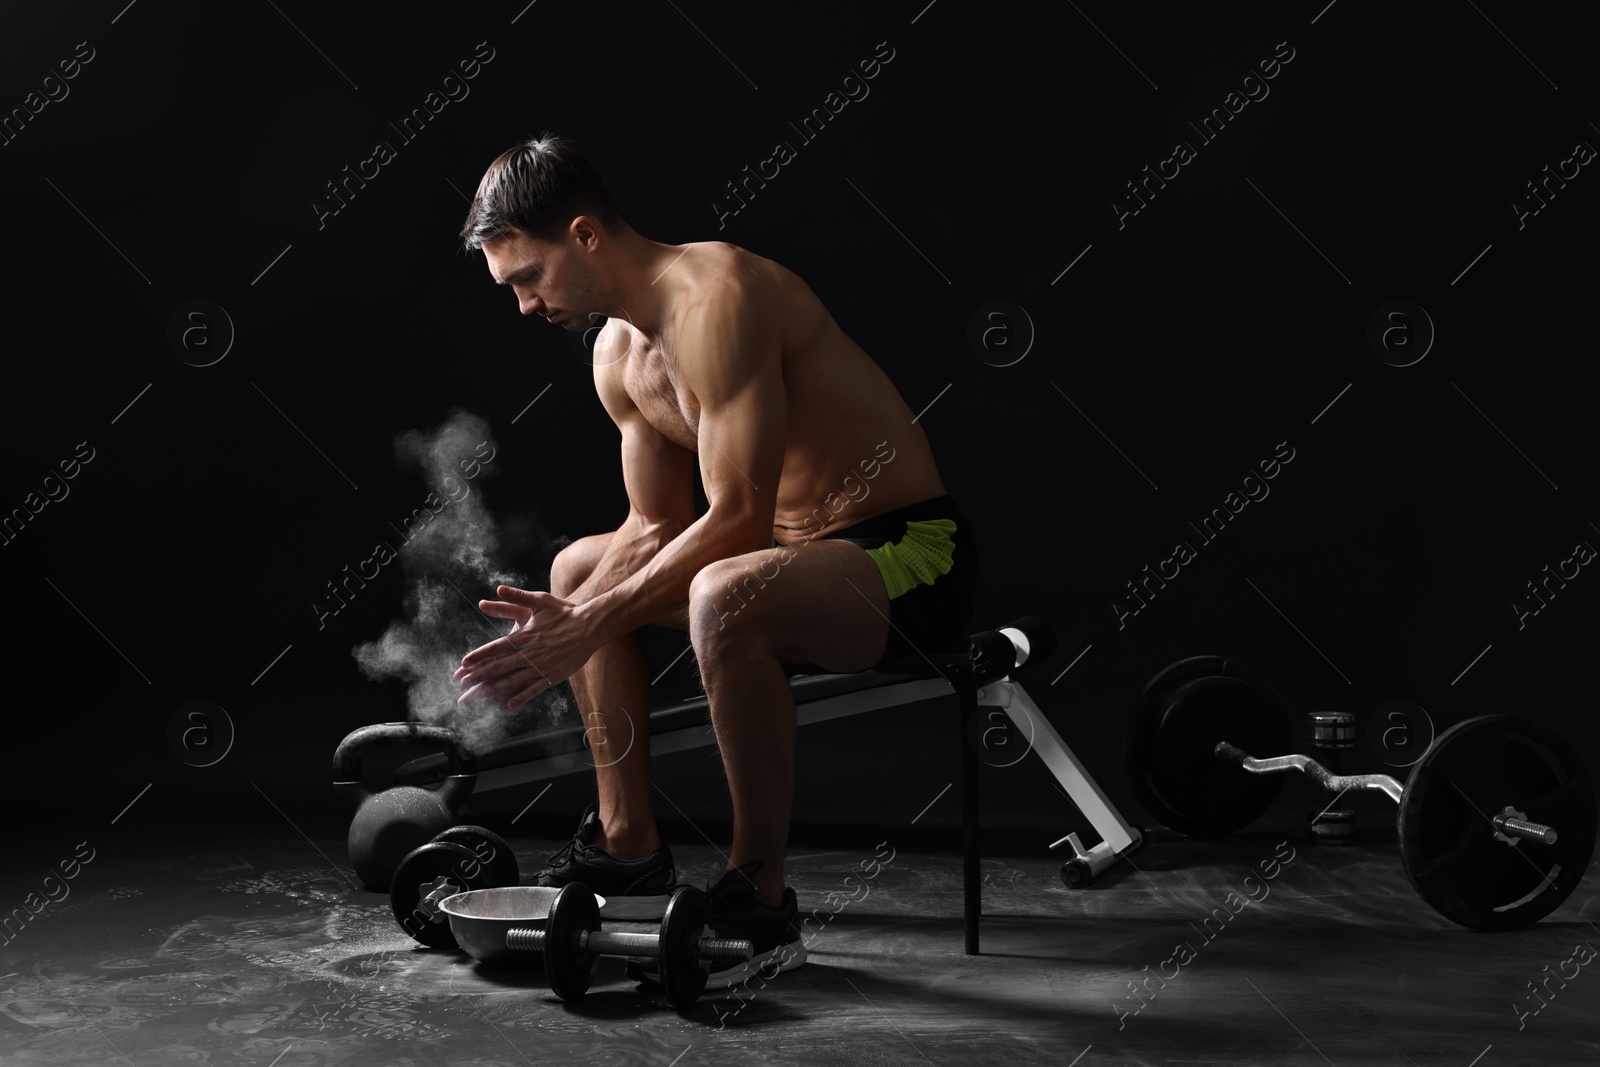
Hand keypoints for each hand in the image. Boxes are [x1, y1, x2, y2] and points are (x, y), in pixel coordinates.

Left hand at [454, 586, 594, 710]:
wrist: (590, 627)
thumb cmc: (565, 612)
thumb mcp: (540, 600)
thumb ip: (517, 596)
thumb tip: (498, 588)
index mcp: (525, 637)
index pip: (495, 648)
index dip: (478, 657)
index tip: (463, 665)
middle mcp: (530, 654)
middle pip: (498, 668)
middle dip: (477, 678)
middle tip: (462, 685)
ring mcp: (540, 667)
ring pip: (511, 682)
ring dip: (491, 692)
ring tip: (476, 699)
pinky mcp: (552, 676)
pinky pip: (532, 690)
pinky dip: (519, 698)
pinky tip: (507, 706)